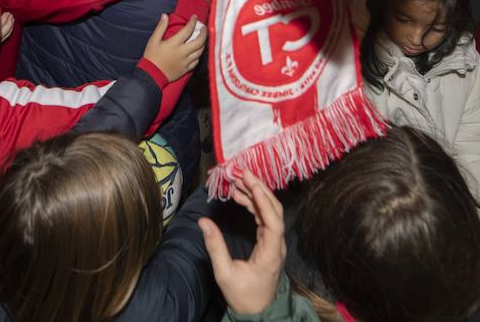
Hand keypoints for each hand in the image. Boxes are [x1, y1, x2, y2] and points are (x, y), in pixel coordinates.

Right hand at [142, 13, 205, 81]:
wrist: (151, 75)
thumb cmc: (151, 57)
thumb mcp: (153, 40)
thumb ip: (160, 27)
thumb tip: (165, 16)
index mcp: (174, 43)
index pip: (188, 30)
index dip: (193, 22)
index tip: (194, 17)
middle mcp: (182, 52)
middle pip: (199, 41)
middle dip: (204, 33)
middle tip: (204, 28)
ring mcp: (185, 61)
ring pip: (200, 52)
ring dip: (203, 44)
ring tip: (202, 39)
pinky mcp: (186, 69)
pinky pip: (196, 61)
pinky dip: (198, 55)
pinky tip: (197, 52)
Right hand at [198, 170, 286, 315]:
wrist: (257, 312)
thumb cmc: (243, 296)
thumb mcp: (225, 274)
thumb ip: (215, 247)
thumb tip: (203, 222)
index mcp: (271, 252)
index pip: (273, 220)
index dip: (263, 200)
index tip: (250, 183)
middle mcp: (277, 244)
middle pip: (273, 210)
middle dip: (258, 189)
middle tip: (241, 172)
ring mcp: (274, 243)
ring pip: (268, 211)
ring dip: (254, 195)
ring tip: (236, 181)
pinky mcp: (268, 242)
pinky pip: (263, 218)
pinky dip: (252, 205)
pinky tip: (239, 196)